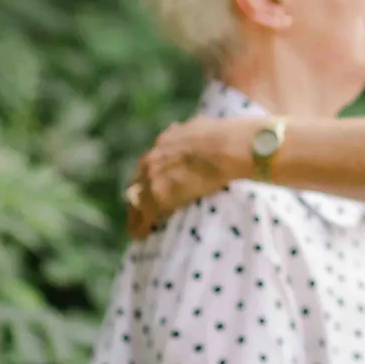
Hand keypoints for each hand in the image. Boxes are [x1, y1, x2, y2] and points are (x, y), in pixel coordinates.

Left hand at [125, 117, 257, 237]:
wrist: (228, 148)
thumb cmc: (228, 138)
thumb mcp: (205, 129)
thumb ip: (196, 133)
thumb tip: (202, 132)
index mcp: (165, 141)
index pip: (149, 163)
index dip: (150, 177)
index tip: (151, 187)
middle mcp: (154, 157)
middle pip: (137, 181)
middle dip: (138, 195)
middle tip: (140, 209)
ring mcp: (154, 177)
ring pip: (136, 200)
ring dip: (136, 213)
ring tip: (137, 226)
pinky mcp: (158, 196)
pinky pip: (144, 215)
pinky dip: (140, 226)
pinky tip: (140, 235)